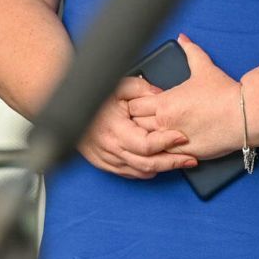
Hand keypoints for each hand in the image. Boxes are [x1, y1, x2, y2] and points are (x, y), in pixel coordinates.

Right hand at [78, 76, 196, 179]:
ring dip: (161, 169)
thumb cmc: (94, 95)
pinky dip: (145, 171)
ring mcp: (106, 158)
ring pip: (139, 171)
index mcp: (115, 130)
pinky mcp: (102, 163)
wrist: (67, 107)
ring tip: (180, 163)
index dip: (167, 142)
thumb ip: (142, 90)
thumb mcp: (118, 85)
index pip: (147, 145)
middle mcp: (111, 148)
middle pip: (147, 164)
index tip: (183, 137)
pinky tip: (158, 167)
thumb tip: (162, 95)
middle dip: (172, 162)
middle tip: (190, 159)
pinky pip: (128, 173)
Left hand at [124, 35, 241, 160]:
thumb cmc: (224, 93)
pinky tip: (163, 147)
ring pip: (146, 144)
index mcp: (164, 103)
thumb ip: (190, 51)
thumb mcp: (204, 68)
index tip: (138, 104)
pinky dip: (161, 152)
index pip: (134, 105)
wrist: (244, 115)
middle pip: (135, 126)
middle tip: (139, 120)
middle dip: (136, 122)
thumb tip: (183, 38)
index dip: (134, 104)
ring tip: (148, 134)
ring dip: (145, 139)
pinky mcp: (186, 155)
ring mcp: (174, 142)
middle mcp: (165, 124)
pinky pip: (163, 157)